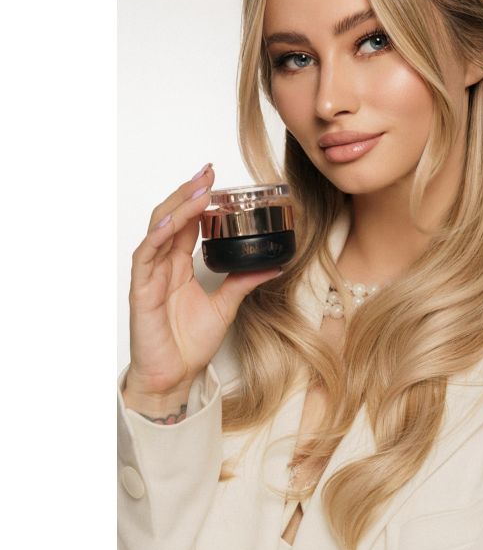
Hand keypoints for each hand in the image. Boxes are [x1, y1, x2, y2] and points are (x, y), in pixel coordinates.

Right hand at [125, 164, 282, 399]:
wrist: (173, 377)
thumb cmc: (189, 344)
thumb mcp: (226, 306)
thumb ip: (244, 282)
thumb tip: (274, 265)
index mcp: (178, 266)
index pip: (186, 224)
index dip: (198, 200)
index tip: (216, 181)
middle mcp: (162, 265)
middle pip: (170, 218)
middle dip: (188, 193)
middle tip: (209, 173)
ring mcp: (150, 276)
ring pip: (158, 231)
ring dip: (177, 207)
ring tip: (199, 189)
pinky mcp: (141, 291)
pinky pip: (145, 257)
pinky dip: (157, 237)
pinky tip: (171, 222)